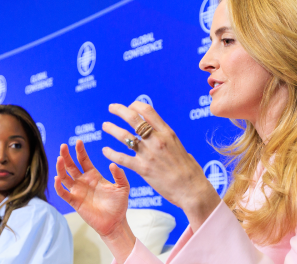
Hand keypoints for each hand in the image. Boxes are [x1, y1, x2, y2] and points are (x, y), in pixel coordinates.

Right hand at [55, 141, 135, 262]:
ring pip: (65, 177)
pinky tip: (58, 178)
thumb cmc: (119, 205)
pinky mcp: (74, 201)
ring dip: (61, 168)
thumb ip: (119, 175)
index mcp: (93, 175)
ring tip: (59, 158)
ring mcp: (77, 191)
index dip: (80, 151)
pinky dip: (58, 186)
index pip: (84, 160)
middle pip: (71, 165)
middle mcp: (83, 181)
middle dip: (66, 156)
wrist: (115, 223)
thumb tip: (112, 164)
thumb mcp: (123, 187)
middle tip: (63, 146)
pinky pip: (63, 193)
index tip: (78, 141)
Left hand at [102, 102, 220, 229]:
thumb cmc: (190, 171)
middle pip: (133, 118)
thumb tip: (160, 135)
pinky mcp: (143, 169)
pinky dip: (111, 153)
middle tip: (111, 108)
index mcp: (167, 133)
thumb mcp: (180, 147)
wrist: (192, 190)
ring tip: (105, 126)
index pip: (148, 111)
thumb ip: (167, 140)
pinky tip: (105, 151)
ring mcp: (149, 154)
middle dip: (119, 110)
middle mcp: (157, 140)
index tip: (130, 107)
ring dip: (112, 129)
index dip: (136, 105)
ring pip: (124, 136)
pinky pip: (122, 158)